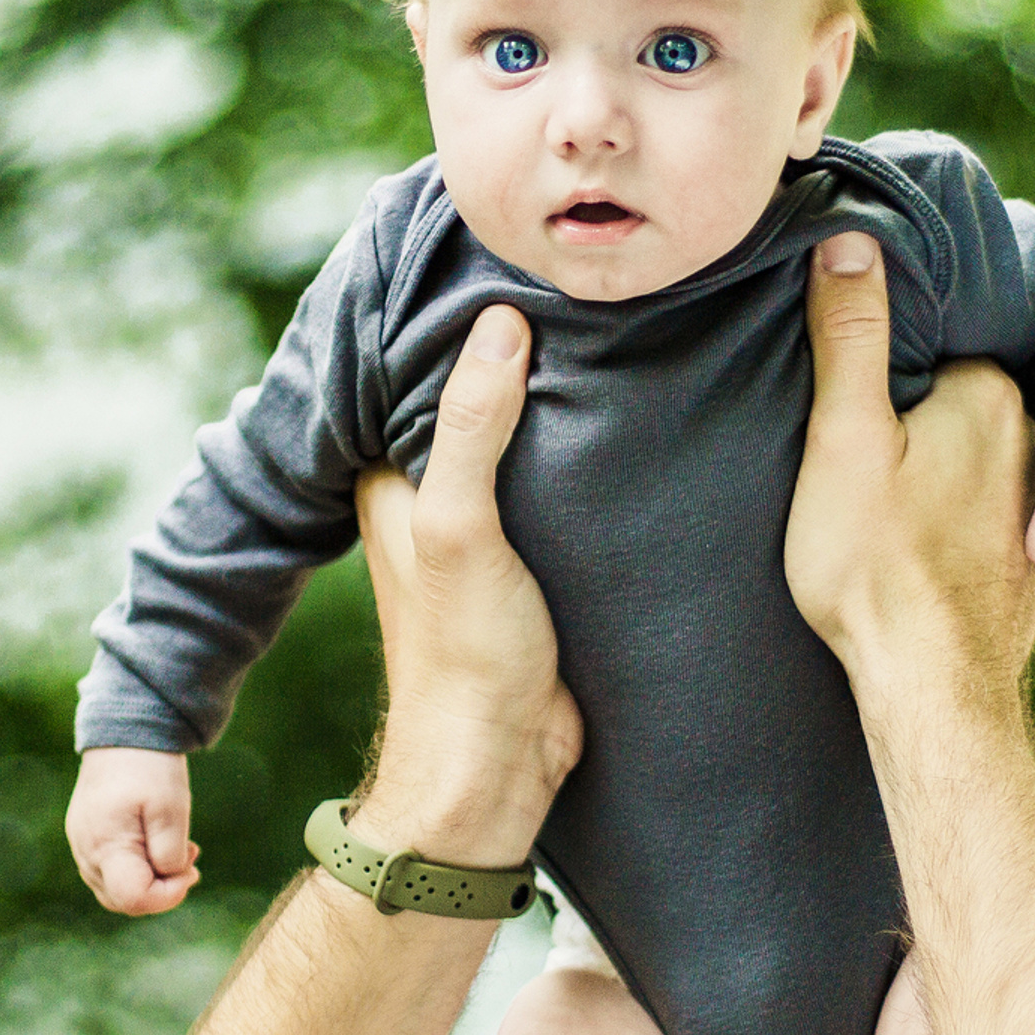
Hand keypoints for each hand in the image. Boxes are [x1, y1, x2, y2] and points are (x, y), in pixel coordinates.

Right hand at [67, 747, 199, 914]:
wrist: (124, 732)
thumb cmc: (150, 768)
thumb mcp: (171, 808)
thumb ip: (170, 853)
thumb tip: (169, 879)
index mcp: (105, 846)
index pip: (133, 899)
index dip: (168, 896)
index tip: (193, 869)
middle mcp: (87, 853)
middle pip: (123, 901)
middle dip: (162, 890)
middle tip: (190, 858)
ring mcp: (82, 847)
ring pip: (117, 889)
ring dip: (152, 879)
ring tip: (180, 848)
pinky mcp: (87, 839)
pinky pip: (111, 871)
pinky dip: (139, 868)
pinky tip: (159, 843)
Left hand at [353, 303, 582, 870]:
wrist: (505, 763)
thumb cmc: (465, 654)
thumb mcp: (461, 528)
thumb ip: (475, 428)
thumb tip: (501, 324)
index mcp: (393, 480)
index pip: (424, 375)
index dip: (463, 326)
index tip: (518, 270)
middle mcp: (435, 498)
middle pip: (482, 404)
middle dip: (525, 359)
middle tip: (590, 296)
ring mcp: (492, 531)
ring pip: (530, 446)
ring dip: (568, 410)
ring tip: (624, 339)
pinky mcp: (545, 562)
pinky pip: (568, 490)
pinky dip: (595, 460)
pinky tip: (641, 421)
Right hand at [785, 231, 1034, 700]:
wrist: (932, 687)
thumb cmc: (875, 563)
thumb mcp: (842, 437)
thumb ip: (850, 334)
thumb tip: (849, 239)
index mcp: (988, 396)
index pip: (930, 351)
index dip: (881, 377)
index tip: (846, 414)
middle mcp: (1032, 440)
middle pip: (956, 404)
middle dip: (915, 423)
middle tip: (859, 470)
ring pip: (976, 462)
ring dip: (940, 475)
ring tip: (887, 513)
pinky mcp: (1034, 561)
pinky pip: (991, 516)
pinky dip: (959, 523)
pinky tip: (920, 552)